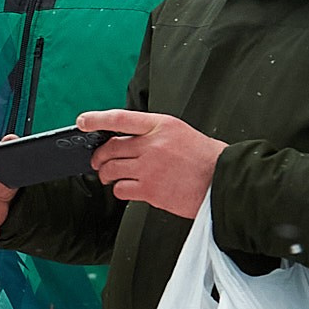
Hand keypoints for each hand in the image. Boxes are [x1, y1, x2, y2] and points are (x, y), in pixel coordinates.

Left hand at [82, 109, 224, 219]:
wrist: (226, 181)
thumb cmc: (206, 159)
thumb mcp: (181, 134)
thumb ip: (154, 135)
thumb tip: (128, 141)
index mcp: (162, 126)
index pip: (121, 118)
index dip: (97, 119)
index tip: (83, 121)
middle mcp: (153, 144)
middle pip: (110, 147)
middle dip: (99, 157)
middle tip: (98, 162)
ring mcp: (150, 167)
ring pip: (111, 169)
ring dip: (106, 174)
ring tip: (110, 177)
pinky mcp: (150, 189)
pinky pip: (121, 189)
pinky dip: (119, 190)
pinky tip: (127, 189)